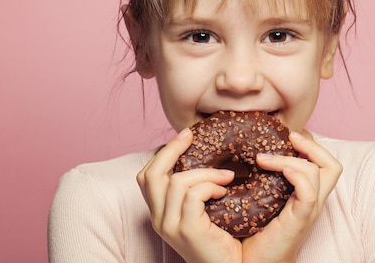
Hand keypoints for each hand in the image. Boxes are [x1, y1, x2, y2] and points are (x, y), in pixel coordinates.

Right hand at [136, 128, 242, 262]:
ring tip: (227, 176)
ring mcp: (169, 226)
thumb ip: (195, 189)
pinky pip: (193, 196)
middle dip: (171, 149)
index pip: (147, 176)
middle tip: (192, 134)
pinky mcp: (186, 230)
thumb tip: (202, 155)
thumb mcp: (201, 211)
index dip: (164, 153)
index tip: (185, 136)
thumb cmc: (222, 240)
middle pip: (151, 174)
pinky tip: (225, 192)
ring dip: (206, 173)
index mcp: (159, 213)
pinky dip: (211, 187)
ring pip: (177, 181)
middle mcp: (158, 220)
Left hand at [241, 131, 342, 262]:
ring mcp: (309, 211)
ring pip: (321, 173)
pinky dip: (297, 175)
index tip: (288, 136)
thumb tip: (252, 152)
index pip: (324, 164)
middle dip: (312, 145)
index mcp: (307, 195)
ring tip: (264, 159)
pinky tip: (280, 171)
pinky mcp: (300, 220)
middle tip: (289, 137)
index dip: (311, 146)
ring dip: (291, 158)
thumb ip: (265, 179)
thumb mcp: (263, 198)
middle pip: (333, 166)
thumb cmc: (256, 232)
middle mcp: (313, 201)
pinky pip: (309, 193)